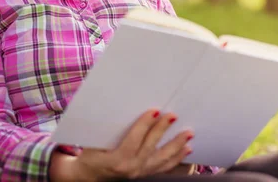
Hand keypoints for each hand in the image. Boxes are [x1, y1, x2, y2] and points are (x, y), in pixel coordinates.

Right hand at [69, 109, 193, 180]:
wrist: (90, 175)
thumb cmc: (91, 154)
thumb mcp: (94, 141)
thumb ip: (108, 127)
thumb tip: (120, 103)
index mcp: (117, 160)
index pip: (134, 140)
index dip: (144, 125)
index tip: (154, 110)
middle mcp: (131, 168)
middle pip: (151, 147)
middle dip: (163, 130)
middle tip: (173, 116)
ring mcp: (140, 173)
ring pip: (162, 159)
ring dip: (176, 145)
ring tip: (188, 133)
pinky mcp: (146, 174)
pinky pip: (165, 167)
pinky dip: (177, 157)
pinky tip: (187, 148)